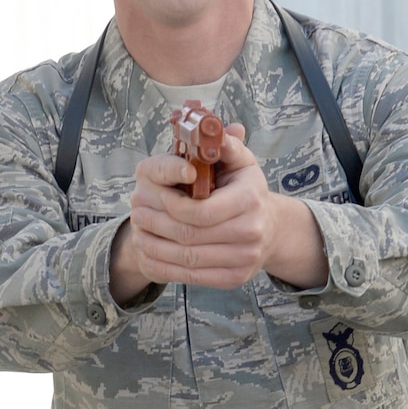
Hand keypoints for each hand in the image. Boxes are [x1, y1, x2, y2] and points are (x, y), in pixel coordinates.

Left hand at [109, 126, 328, 301]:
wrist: (272, 229)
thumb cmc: (246, 189)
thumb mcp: (240, 161)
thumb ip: (224, 145)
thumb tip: (212, 128)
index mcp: (250, 199)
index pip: (200, 211)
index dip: (170, 206)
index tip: (152, 196)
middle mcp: (251, 232)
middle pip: (190, 236)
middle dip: (157, 225)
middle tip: (135, 214)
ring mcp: (244, 259)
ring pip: (187, 259)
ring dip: (156, 247)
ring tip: (138, 233)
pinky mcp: (234, 279)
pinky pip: (193, 277)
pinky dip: (166, 267)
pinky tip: (151, 254)